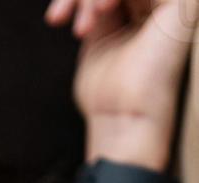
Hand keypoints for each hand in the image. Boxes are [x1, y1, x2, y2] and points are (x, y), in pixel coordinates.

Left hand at [47, 0, 197, 168]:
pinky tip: (101, 12)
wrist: (126, 115)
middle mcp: (159, 6)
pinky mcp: (181, 2)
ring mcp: (172, 3)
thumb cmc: (108, 93)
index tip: (56, 19)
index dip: (78, 0)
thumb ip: (97, 10)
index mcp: (144, 14)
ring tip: (83, 28)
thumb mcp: (97, 39)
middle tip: (60, 19)